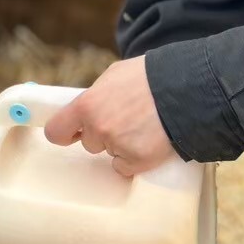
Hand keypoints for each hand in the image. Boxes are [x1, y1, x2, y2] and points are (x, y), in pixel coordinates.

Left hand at [42, 55, 173, 176]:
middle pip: (89, 143)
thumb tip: (89, 106)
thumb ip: (96, 95)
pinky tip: (149, 141)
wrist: (186, 89)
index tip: (71, 134)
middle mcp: (98, 128)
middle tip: (126, 119)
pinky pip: (127, 167)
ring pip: (110, 153)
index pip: (56, 131)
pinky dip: (136, 158)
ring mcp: (118, 146)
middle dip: (103, 134)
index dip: (64, 133)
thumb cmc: (150, 77)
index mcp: (86, 105)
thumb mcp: (114, 76)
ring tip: (142, 126)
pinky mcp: (138, 160)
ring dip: (121, 145)